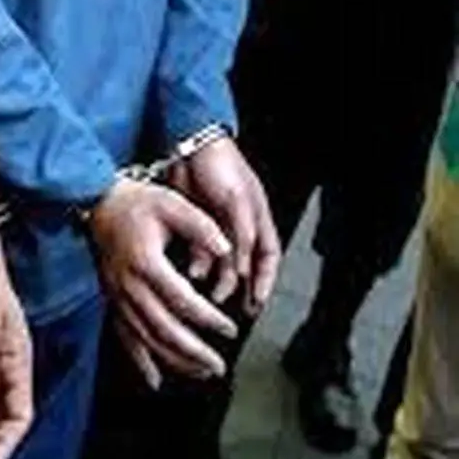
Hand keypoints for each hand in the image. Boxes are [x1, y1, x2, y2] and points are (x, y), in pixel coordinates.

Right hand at [88, 178, 237, 385]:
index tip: (230, 329)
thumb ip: (201, 227)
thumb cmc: (137, 203)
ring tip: (201, 372)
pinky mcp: (113, 301)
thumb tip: (226, 249)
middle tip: (218, 365)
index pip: (181, 300)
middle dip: (192, 351)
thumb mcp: (173, 204)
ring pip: (145, 338)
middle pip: (162, 328)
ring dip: (173, 360)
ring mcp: (118, 296)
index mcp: (146, 263)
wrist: (98, 204)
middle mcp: (128, 285)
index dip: (207, 318)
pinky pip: (125, 338)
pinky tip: (155, 380)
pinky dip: (140, 362)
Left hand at [170, 137, 279, 316]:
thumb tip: (243, 268)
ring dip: (218, 281)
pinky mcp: (195, 226)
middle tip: (239, 310)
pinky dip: (198, 265)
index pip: (269, 257)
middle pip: (245, 265)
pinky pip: (199, 253)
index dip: (266, 280)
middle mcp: (239, 227)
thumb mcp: (238, 201)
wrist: (189, 148)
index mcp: (257, 219)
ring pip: (221, 263)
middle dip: (242, 289)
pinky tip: (192, 274)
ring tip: (212, 298)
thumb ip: (243, 234)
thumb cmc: (221, 166)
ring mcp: (217, 227)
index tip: (260, 300)